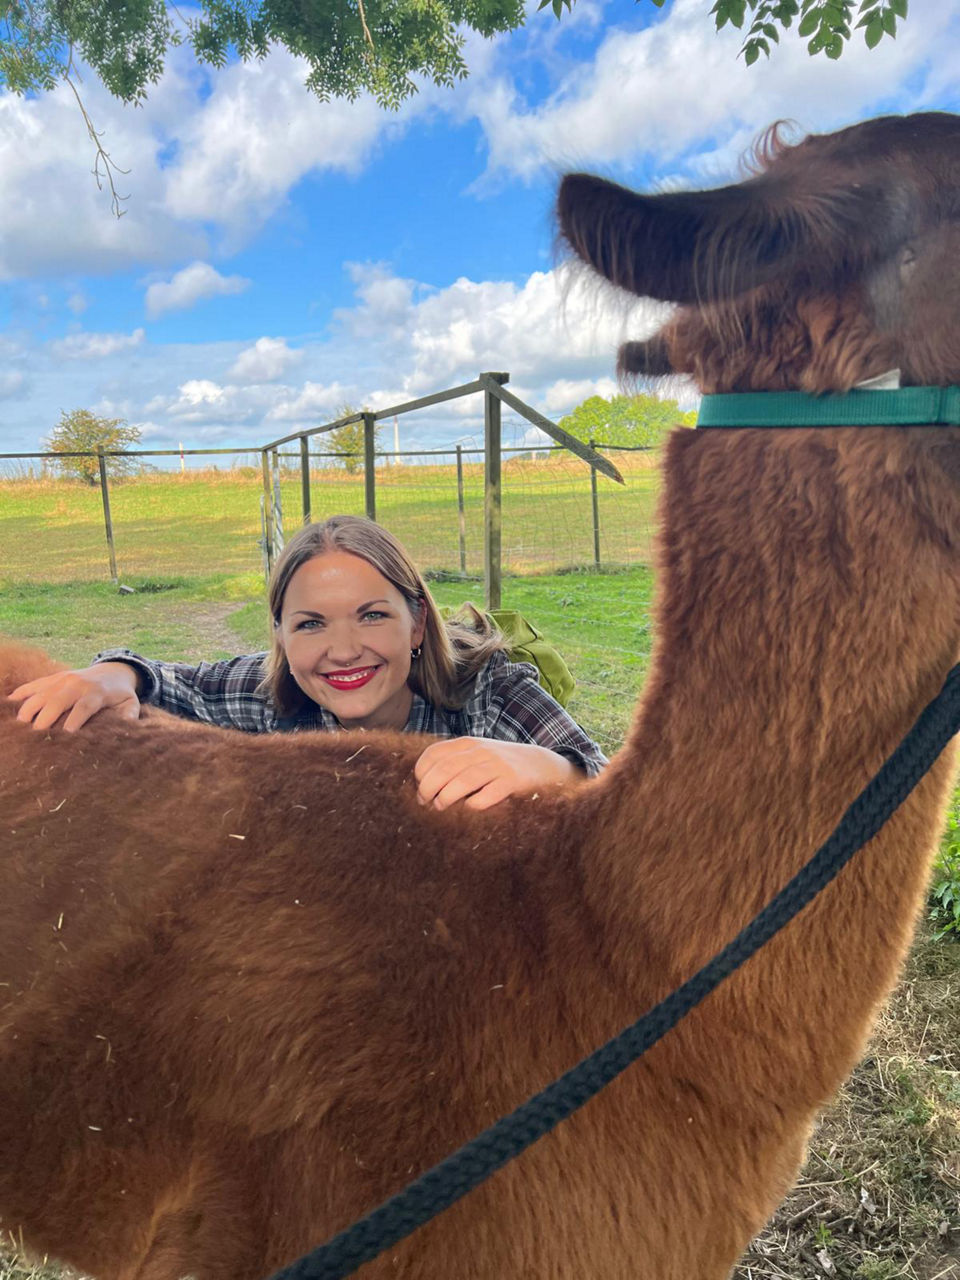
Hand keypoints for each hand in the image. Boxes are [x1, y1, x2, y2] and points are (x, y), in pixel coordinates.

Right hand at [7, 662, 141, 732]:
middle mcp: (77, 684)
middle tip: (36, 736)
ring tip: (20, 725)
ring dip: (29, 708)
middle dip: (46, 718)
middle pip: (58, 700)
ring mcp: (63, 679)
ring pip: (42, 692)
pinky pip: (35, 684)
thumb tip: (127, 727)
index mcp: (97, 693)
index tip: (65, 735)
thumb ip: (130, 715)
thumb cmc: (121, 694)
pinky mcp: (54, 678)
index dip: (75, 720)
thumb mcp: (131, 704)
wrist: (114, 670)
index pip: (84, 707)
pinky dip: (22, 692)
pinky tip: (10, 703)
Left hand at [413, 737, 582, 810]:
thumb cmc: (502, 764)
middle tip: (426, 803)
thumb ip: (454, 762)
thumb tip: (423, 783)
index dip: (421, 773)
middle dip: (429, 789)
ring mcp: (498, 766)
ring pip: (462, 781)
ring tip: (441, 807)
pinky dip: (473, 806)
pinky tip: (469, 809)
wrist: (542, 764)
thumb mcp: (477, 755)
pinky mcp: (512, 782)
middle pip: (444, 769)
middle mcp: (481, 751)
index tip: (420, 788)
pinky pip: (486, 796)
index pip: (434, 754)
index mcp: (468, 743)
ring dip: (446, 798)